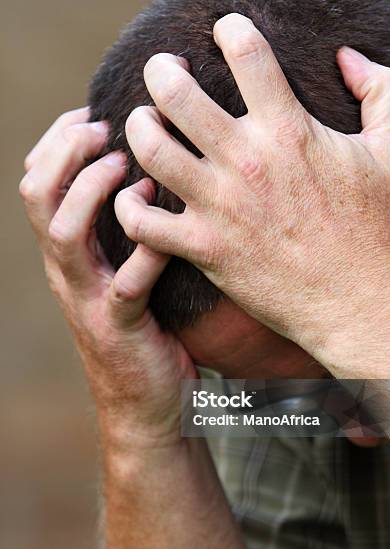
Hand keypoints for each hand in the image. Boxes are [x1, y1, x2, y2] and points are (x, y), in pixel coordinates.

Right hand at [19, 108, 195, 450]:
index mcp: (68, 253)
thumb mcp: (121, 272)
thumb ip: (124, 232)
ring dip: (90, 192)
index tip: (92, 114)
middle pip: (38, 197)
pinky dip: (144, 252)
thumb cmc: (143, 328)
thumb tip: (149, 172)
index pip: (40, 182)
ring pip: (63, 234)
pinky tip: (163, 228)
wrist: (145, 405)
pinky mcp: (119, 326)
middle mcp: (68, 271)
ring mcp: (88, 299)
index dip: (57, 141)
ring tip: (125, 164)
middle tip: (103, 128)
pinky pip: (125, 284)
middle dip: (64, 152)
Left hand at [115, 13, 389, 365]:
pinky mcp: (204, 249)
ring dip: (137, 128)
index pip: (246, 52)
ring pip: (150, 149)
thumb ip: (383, 92)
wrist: (357, 302)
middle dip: (161, 70)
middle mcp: (245, 162)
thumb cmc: (376, 230)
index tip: (226, 32)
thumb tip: (350, 57)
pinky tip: (138, 197)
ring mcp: (220, 207)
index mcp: (288, 130)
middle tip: (165, 72)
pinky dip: (129, 206)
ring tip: (146, 125)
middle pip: (176, 93)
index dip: (230, 29)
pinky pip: (143, 223)